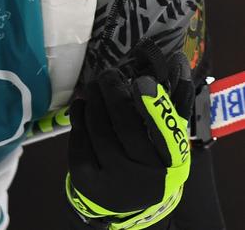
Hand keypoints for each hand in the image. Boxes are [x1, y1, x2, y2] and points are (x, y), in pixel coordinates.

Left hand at [66, 40, 193, 228]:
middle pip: (124, 123)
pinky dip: (79, 116)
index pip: (166, 133)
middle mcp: (144, 177)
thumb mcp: (167, 135)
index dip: (153, 106)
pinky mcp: (87, 181)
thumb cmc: (149, 155)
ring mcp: (114, 182)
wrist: (123, 198)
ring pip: (98, 127)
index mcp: (171, 163)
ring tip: (94, 87)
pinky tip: (82, 106)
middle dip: (113, 91)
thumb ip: (174, 99)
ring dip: (93, 99)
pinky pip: (79, 137)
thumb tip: (178, 59)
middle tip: (108, 74)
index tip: (140, 81)